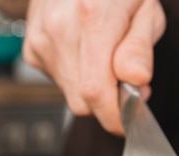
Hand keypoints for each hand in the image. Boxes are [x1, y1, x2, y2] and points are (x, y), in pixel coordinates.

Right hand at [22, 0, 165, 134]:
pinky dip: (78, 78)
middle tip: (129, 84)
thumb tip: (136, 79)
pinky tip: (86, 53)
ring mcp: (41, 40)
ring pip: (73, 96)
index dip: (116, 117)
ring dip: (95, 90)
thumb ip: (140, 47)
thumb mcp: (146, 9)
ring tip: (107, 59)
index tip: (132, 120)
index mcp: (93, 16)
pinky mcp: (32, 50)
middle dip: (110, 104)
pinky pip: (61, 83)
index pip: (97, 91)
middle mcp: (60, 28)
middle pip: (84, 101)